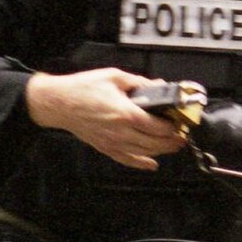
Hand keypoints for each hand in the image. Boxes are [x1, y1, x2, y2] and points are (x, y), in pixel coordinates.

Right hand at [25, 69, 185, 170]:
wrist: (59, 103)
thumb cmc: (83, 89)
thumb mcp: (114, 77)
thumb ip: (139, 83)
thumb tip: (158, 86)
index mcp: (126, 113)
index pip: (158, 125)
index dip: (173, 127)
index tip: (181, 124)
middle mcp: (121, 131)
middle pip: (154, 142)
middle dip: (172, 141)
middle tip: (182, 137)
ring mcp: (113, 142)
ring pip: (144, 152)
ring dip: (162, 151)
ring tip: (173, 147)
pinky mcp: (105, 147)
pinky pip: (126, 159)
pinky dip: (141, 163)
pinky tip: (151, 164)